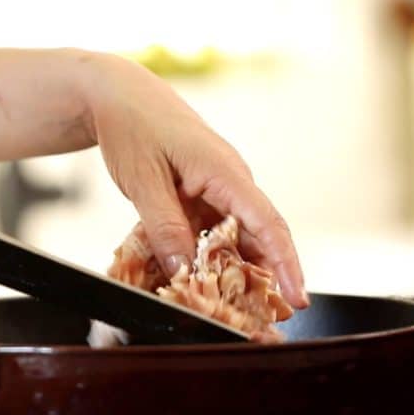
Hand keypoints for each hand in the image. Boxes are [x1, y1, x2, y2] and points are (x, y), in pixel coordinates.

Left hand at [85, 55, 307, 307]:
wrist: (117, 94)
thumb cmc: (132, 126)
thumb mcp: (143, 180)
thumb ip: (164, 227)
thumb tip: (184, 270)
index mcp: (224, 172)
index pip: (267, 223)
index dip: (285, 264)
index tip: (296, 297)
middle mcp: (230, 180)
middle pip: (259, 235)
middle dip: (268, 278)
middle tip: (269, 320)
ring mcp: (217, 186)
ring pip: (236, 236)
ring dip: (237, 270)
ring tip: (239, 308)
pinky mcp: (201, 192)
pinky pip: (213, 229)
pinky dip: (209, 255)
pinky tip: (198, 279)